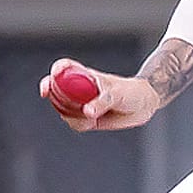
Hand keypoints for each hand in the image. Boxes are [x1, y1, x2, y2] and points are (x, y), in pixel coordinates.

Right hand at [39, 58, 159, 132]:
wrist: (143, 106)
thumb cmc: (130, 92)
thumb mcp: (116, 94)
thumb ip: (102, 101)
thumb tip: (87, 112)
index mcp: (85, 76)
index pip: (64, 68)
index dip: (55, 71)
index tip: (52, 79)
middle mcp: (79, 89)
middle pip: (56, 89)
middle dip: (51, 94)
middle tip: (49, 96)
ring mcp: (81, 104)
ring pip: (64, 110)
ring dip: (70, 115)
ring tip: (90, 116)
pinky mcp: (86, 118)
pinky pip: (74, 123)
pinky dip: (80, 124)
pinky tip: (93, 123)